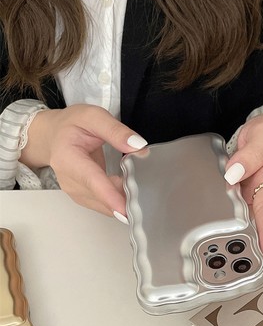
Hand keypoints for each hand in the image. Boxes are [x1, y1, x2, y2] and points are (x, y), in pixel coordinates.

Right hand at [19, 104, 147, 220]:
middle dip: (125, 197)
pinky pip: (105, 205)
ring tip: (136, 183)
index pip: (91, 180)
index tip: (124, 210)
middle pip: (101, 197)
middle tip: (145, 187)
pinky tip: (128, 189)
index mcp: (67, 158)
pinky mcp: (83, 197)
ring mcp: (75, 192)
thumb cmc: (71, 125)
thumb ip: (116, 131)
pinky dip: (119, 200)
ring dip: (123, 199)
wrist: (54, 136)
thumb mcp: (93, 116)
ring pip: (105, 205)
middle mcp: (69, 180)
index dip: (109, 196)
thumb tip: (138, 145)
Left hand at [224, 114, 262, 268]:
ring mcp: (244, 199)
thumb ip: (250, 154)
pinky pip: (223, 212)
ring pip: (237, 225)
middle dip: (245, 251)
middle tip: (234, 270)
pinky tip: (200, 236)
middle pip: (252, 229)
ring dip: (227, 242)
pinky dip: (214, 223)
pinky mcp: (232, 197)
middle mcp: (257, 198)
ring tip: (214, 262)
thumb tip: (233, 172)